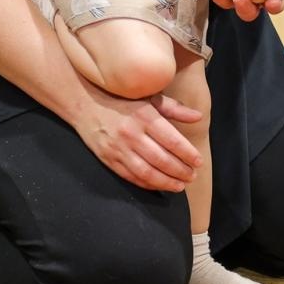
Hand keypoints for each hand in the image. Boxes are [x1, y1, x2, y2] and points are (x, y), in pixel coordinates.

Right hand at [69, 86, 202, 191]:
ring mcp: (119, 148)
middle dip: (180, 171)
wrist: (85, 103)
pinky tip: (159, 185)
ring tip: (180, 186)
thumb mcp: (149, 97)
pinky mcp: (109, 159)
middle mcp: (132, 133)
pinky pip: (131, 176)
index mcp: (145, 116)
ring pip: (147, 172)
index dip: (188, 154)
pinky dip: (147, 184)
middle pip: (162, 159)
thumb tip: (198, 117)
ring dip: (166, 182)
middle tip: (193, 176)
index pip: (172, 140)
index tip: (199, 162)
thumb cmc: (121, 99)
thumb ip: (174, 108)